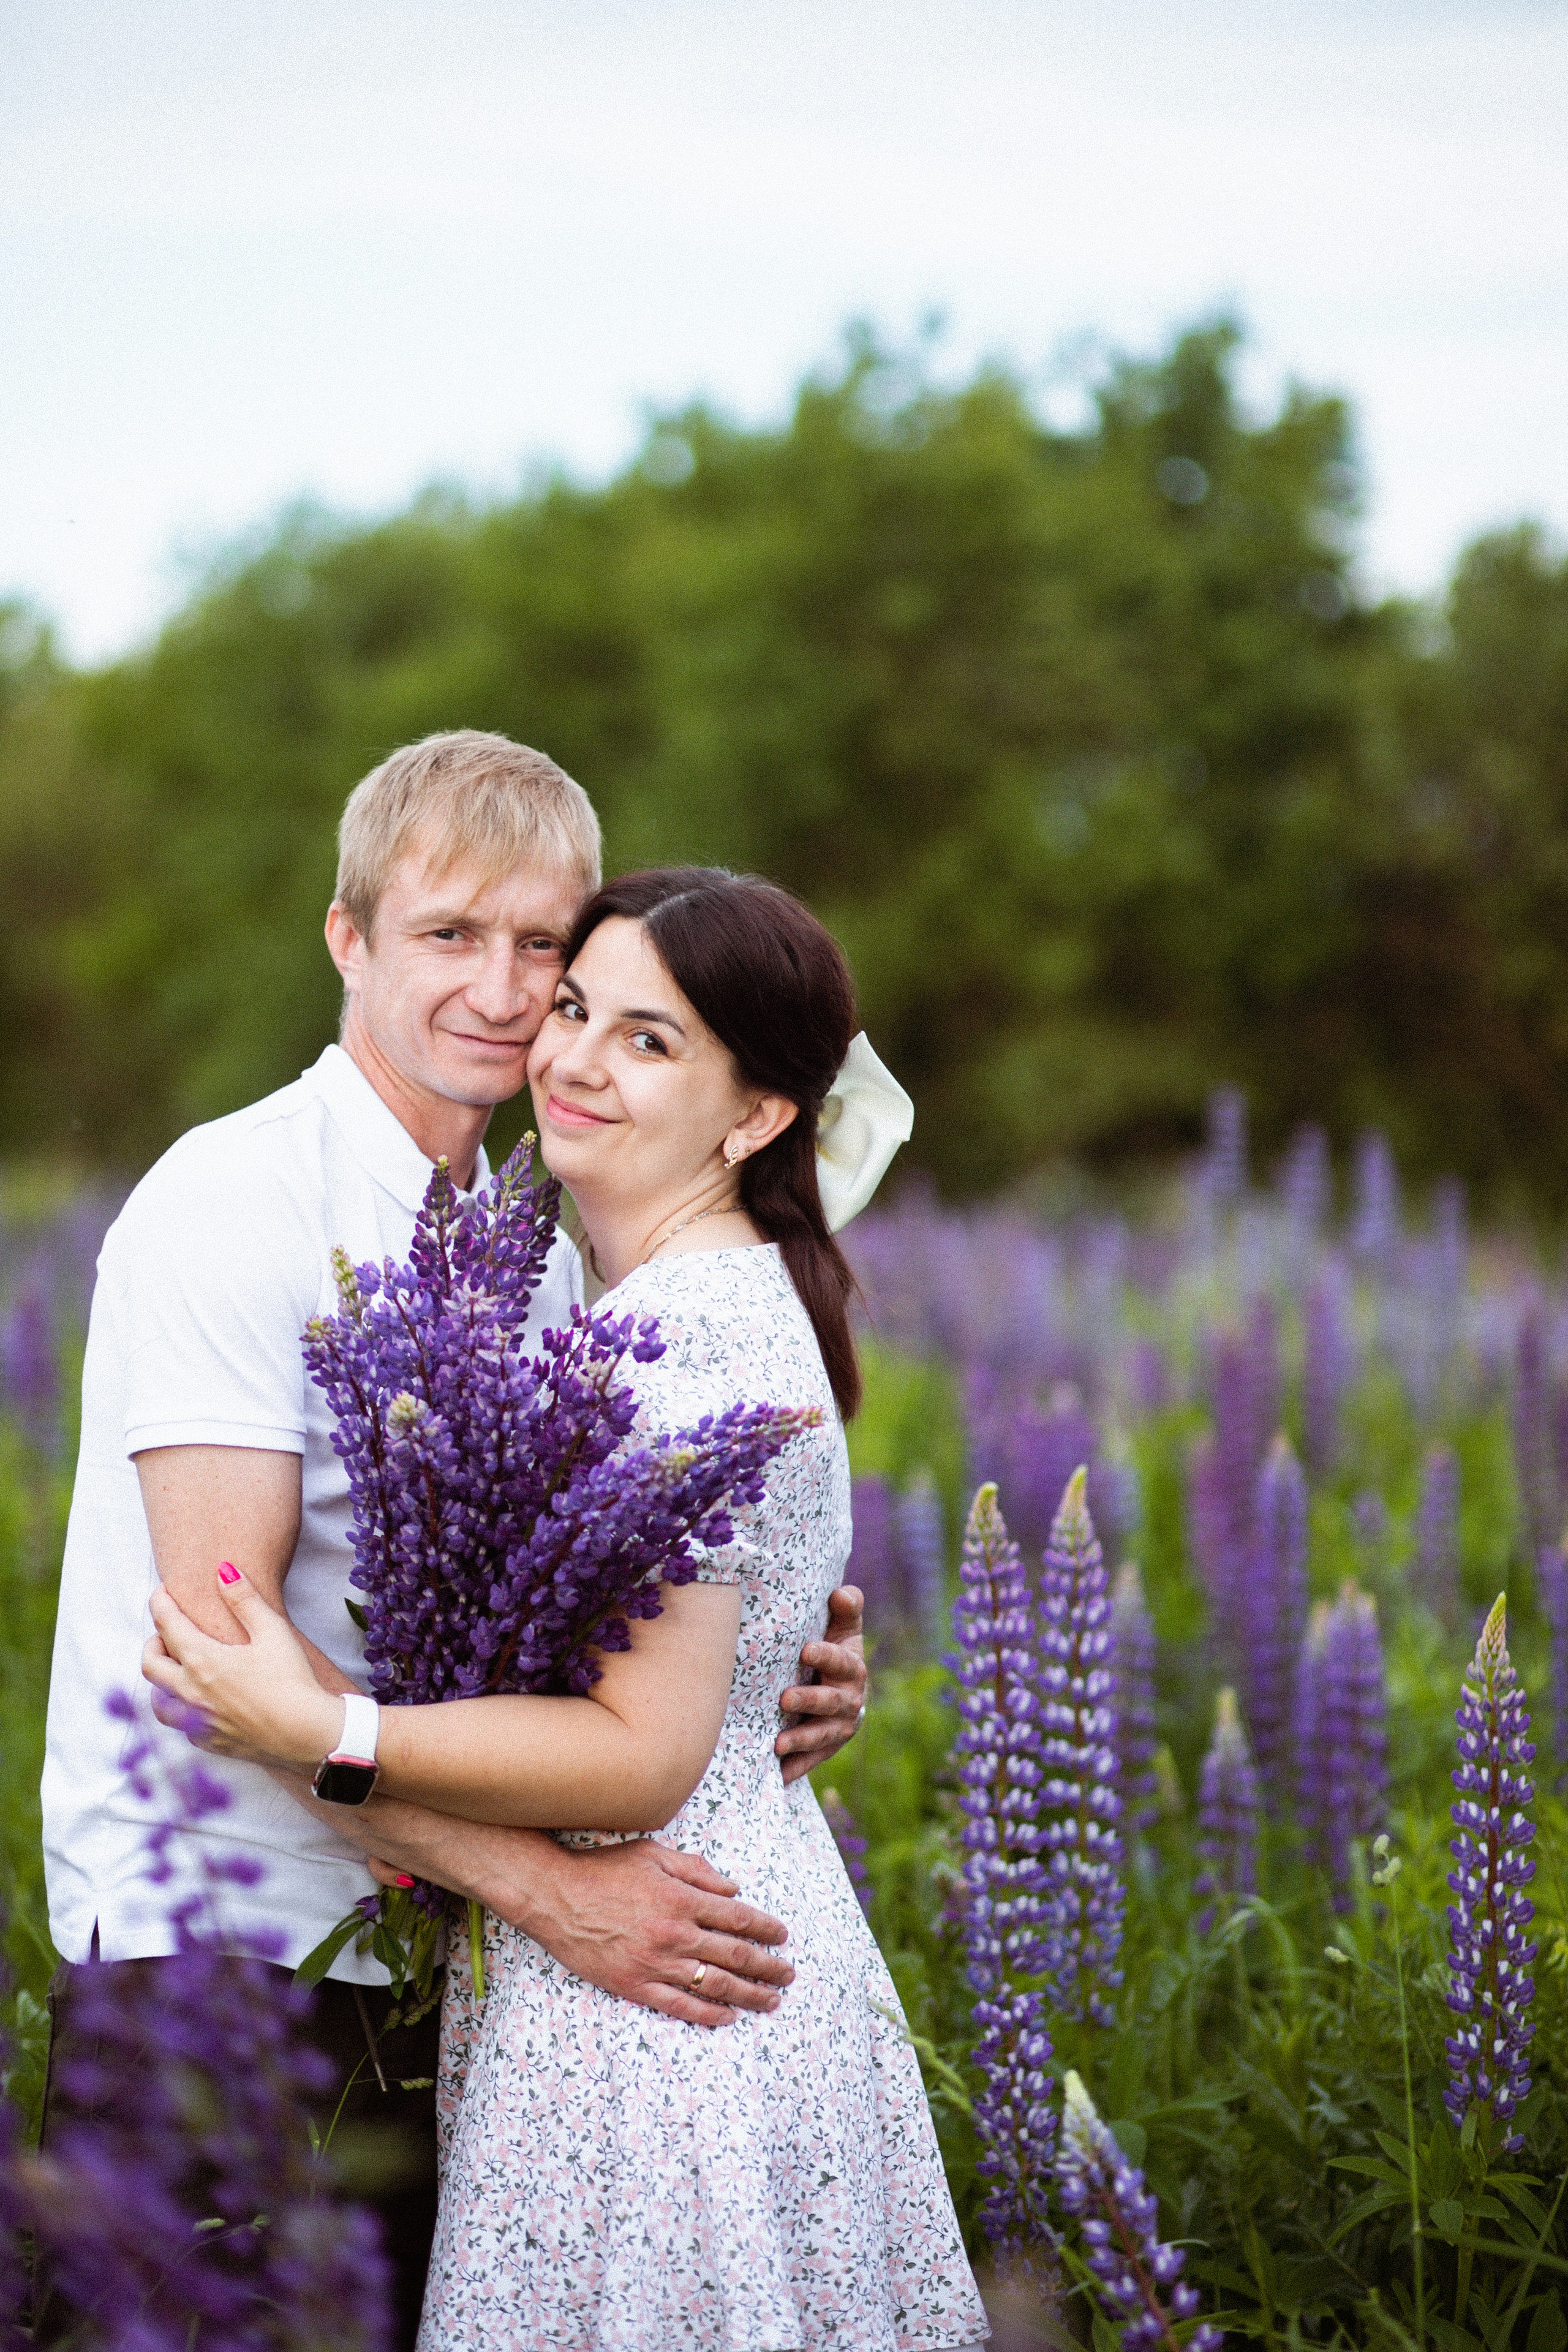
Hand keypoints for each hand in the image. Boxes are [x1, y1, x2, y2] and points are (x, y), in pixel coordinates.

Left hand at [143, 1567, 344, 1769]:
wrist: (308, 1733)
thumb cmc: (292, 1680)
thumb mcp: (272, 1631)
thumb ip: (244, 1599)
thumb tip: (223, 1570)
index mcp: (202, 1661)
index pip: (166, 1624)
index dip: (160, 1603)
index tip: (163, 1592)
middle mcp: (190, 1693)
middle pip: (150, 1664)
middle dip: (154, 1642)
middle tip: (169, 1632)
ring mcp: (197, 1722)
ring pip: (157, 1701)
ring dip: (160, 1681)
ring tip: (177, 1670)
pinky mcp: (209, 1742)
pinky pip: (180, 1725)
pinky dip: (181, 1709)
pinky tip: (199, 1702)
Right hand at [367, 1831, 796, 2029]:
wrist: (556, 1896)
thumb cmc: (605, 1869)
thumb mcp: (654, 1855)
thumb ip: (697, 1870)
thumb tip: (733, 1889)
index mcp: (682, 1899)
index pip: (739, 1918)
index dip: (767, 1928)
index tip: (784, 1936)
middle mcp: (675, 1933)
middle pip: (735, 1955)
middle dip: (768, 1966)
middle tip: (789, 1974)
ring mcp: (655, 1963)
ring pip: (714, 1984)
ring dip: (749, 1994)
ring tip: (771, 2001)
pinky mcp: (635, 1985)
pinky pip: (679, 2005)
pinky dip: (708, 2013)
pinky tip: (729, 2016)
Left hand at [775, 1583, 866, 1784]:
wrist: (839, 1686)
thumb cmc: (833, 1647)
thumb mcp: (843, 1627)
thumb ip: (846, 1608)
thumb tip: (840, 1592)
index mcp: (852, 1668)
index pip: (841, 1661)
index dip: (826, 1656)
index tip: (805, 1650)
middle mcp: (849, 1700)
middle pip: (831, 1702)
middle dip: (809, 1701)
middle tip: (785, 1699)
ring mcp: (838, 1728)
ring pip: (821, 1736)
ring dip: (801, 1740)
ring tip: (778, 1744)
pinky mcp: (826, 1748)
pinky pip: (812, 1761)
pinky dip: (796, 1768)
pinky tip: (778, 1774)